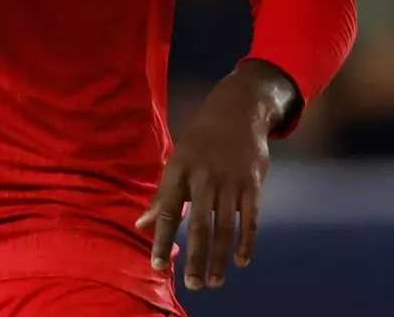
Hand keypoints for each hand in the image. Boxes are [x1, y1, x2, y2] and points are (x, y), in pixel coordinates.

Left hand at [136, 62, 296, 291]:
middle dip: (195, 258)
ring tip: (214, 281)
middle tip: (193, 284)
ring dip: (220, 258)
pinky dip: (247, 242)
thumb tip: (140, 224)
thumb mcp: (177, 159)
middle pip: (199, 225)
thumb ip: (162, 195)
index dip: (161, 239)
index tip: (156, 265)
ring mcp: (230, 182)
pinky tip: (241, 261)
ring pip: (225, 227)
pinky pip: (250, 219)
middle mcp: (204, 178)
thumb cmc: (202, 138)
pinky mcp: (253, 184)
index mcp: (180, 170)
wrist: (239, 109)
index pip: (168, 211)